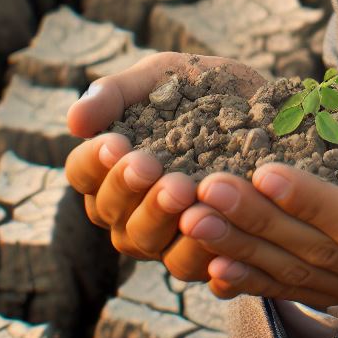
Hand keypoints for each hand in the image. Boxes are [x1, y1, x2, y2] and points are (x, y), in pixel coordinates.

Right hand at [64, 51, 265, 280]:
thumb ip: (118, 92)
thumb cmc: (202, 87)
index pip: (83, 172)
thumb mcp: (162, 75)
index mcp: (110, 167)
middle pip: (111, 211)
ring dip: (161, 217)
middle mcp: (128, 207)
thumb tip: (74, 121)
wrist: (264, 104)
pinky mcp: (204, 250)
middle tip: (150, 165)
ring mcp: (163, 234)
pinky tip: (216, 222)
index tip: (116, 143)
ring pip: (148, 241)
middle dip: (128, 188)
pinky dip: (201, 247)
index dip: (94, 161)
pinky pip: (193, 263)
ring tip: (183, 188)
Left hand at [177, 104, 337, 314]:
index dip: (308, 201)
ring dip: (241, 247)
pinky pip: (296, 289)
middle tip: (205, 188)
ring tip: (193, 217)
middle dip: (257, 221)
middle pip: (318, 251)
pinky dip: (253, 277)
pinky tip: (214, 261)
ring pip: (298, 273)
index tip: (263, 170)